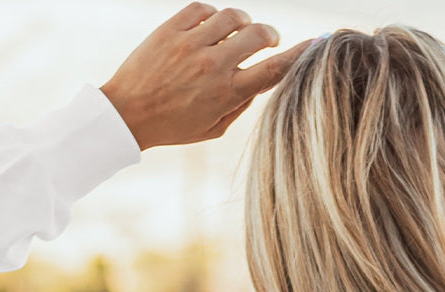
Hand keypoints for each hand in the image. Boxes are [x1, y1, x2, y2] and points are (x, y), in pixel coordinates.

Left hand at [99, 1, 314, 149]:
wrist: (128, 113)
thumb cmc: (173, 125)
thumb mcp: (212, 128)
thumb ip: (239, 104)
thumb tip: (259, 80)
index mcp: (227, 94)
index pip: (273, 70)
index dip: (299, 55)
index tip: (316, 43)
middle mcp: (213, 65)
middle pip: (258, 34)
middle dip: (269, 34)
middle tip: (268, 39)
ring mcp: (192, 43)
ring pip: (233, 15)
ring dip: (242, 21)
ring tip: (238, 31)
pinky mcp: (172, 27)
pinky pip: (203, 8)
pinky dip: (211, 15)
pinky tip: (209, 27)